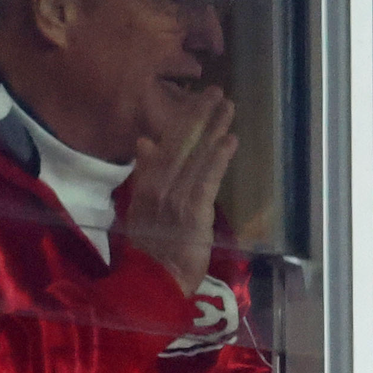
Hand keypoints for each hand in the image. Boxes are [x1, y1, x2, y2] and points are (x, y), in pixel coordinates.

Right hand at [124, 91, 237, 295]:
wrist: (154, 281)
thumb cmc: (151, 250)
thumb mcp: (141, 208)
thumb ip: (145, 174)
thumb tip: (145, 141)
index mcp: (146, 183)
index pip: (166, 144)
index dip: (183, 119)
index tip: (197, 100)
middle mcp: (159, 184)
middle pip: (182, 142)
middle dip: (200, 115)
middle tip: (217, 91)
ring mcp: (176, 196)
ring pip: (197, 155)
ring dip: (214, 129)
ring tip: (228, 106)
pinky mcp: (193, 210)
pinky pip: (207, 179)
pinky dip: (218, 158)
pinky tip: (230, 140)